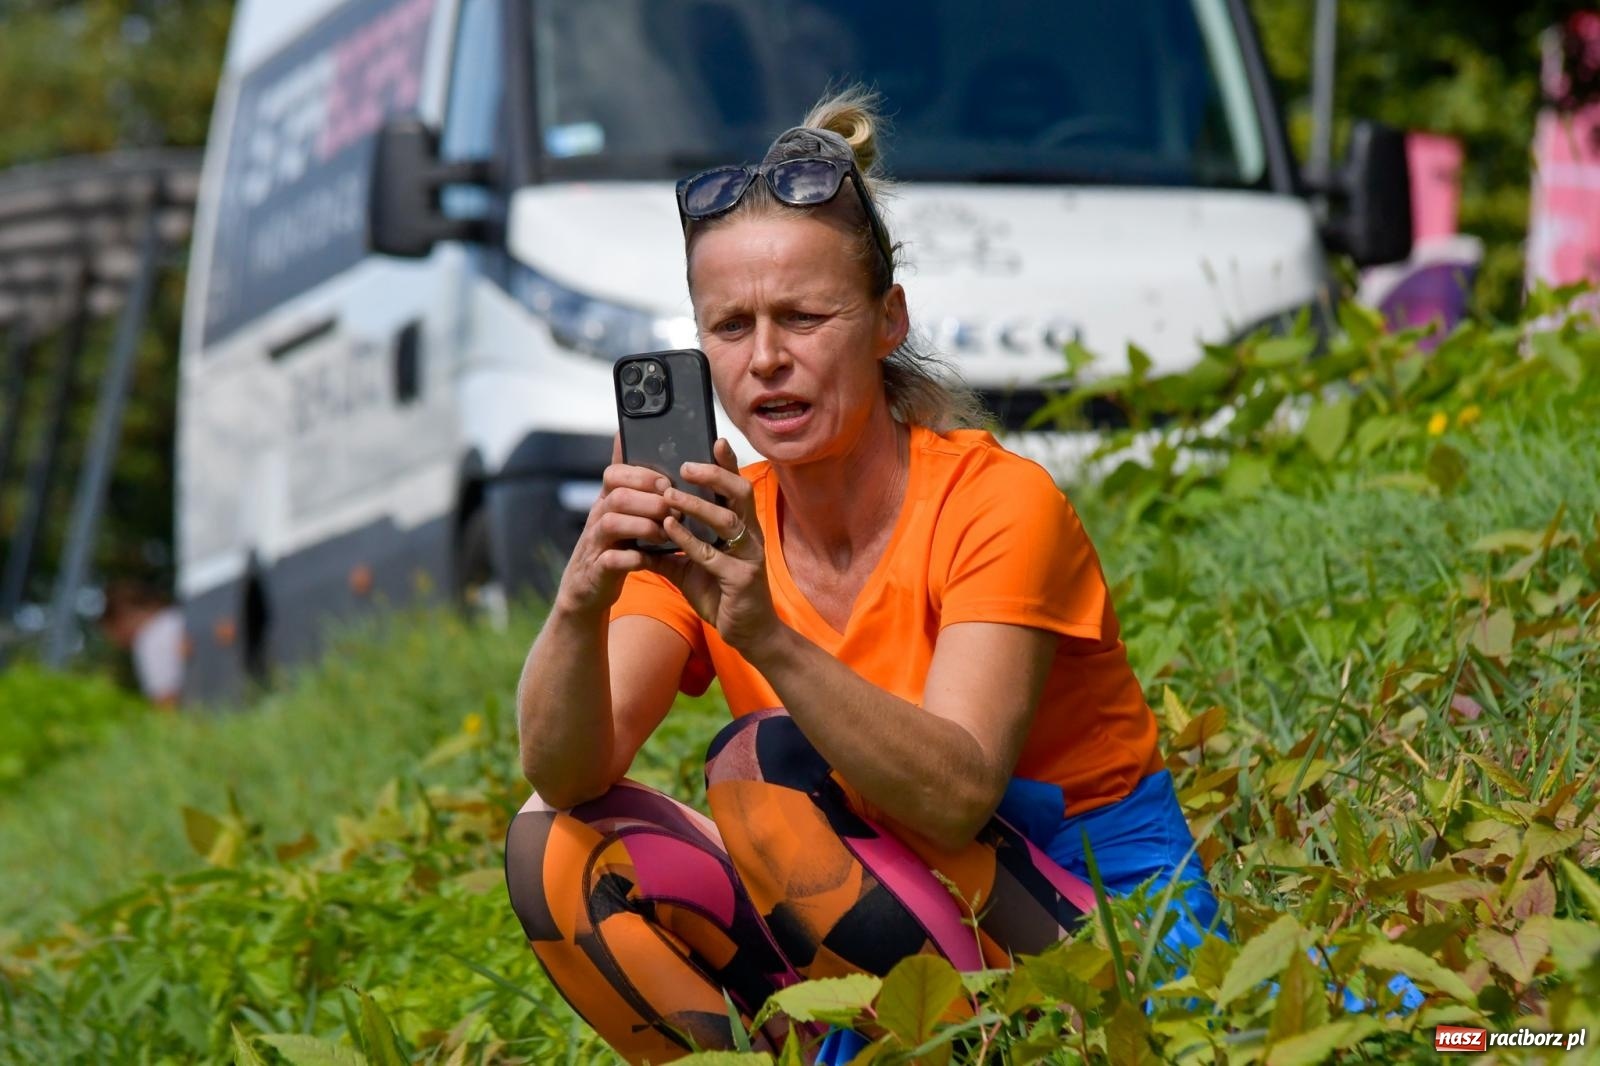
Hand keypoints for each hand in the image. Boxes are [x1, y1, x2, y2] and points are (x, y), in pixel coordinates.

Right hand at [554, 435, 675, 618]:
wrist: (587, 589)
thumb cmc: (613, 545)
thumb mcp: (620, 512)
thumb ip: (628, 481)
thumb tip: (626, 436)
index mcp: (607, 500)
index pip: (615, 473)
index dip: (642, 475)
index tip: (667, 482)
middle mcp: (598, 518)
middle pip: (618, 496)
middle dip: (650, 500)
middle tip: (675, 510)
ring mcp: (595, 543)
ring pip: (612, 523)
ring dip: (645, 526)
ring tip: (666, 534)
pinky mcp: (597, 570)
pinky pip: (612, 560)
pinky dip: (633, 558)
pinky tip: (649, 559)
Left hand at [647, 439, 783, 656]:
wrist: (747, 633)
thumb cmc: (721, 594)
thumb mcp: (691, 567)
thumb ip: (667, 549)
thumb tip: (636, 532)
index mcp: (742, 527)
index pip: (737, 488)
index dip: (729, 463)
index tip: (714, 440)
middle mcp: (750, 536)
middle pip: (740, 493)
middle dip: (715, 475)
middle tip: (685, 466)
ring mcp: (749, 556)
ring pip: (727, 520)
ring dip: (696, 505)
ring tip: (669, 495)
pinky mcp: (742, 579)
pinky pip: (712, 555)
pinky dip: (689, 540)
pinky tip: (668, 529)